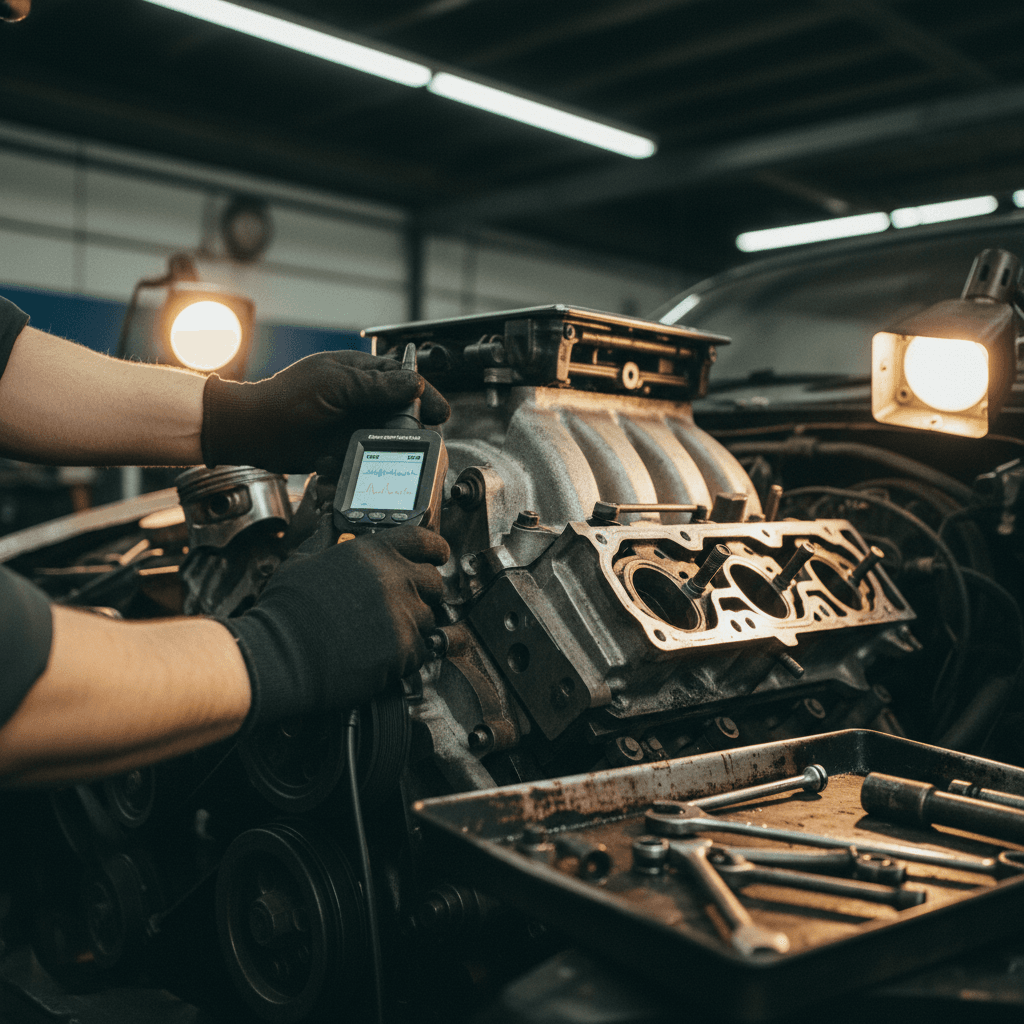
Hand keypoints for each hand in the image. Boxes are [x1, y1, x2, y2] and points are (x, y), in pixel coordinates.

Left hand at [201, 350, 449, 472]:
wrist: (255, 432)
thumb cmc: (287, 400)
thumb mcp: (337, 385)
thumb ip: (377, 386)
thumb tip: (414, 384)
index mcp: (360, 373)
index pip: (403, 379)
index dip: (424, 394)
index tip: (440, 411)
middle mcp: (360, 397)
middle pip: (401, 410)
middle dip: (408, 425)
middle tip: (413, 437)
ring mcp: (353, 423)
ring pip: (386, 436)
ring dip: (383, 446)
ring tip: (373, 451)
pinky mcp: (345, 448)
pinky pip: (366, 456)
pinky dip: (360, 461)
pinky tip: (342, 459)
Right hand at [221, 526, 449, 725]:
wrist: (278, 655)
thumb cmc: (286, 610)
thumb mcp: (302, 561)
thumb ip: (326, 539)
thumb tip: (328, 522)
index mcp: (373, 551)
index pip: (425, 540)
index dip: (435, 548)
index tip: (437, 556)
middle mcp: (394, 577)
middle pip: (433, 581)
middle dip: (423, 593)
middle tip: (400, 604)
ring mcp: (402, 613)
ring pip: (428, 618)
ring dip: (412, 625)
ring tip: (378, 633)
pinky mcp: (404, 648)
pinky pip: (421, 650)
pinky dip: (406, 654)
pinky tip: (378, 653)